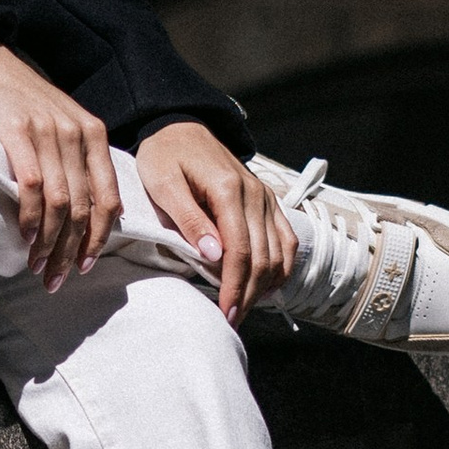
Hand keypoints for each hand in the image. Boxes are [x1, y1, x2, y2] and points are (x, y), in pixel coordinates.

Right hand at [0, 46, 119, 288]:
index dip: (99, 239)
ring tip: (37, 266)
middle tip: (55, 279)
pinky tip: (24, 237)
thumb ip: (78, 160)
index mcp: (94, 134)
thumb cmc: (21, 99)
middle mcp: (77, 133)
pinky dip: (31, 219)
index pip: (108, 199)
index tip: (84, 266)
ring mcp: (49, 132)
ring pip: (61, 204)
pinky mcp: (17, 131)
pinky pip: (32, 187)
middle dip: (71, 251)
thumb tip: (88, 212)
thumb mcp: (62, 123)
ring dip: (50, 243)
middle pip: (84, 209)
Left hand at [135, 122, 293, 320]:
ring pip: (278, 254)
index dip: (235, 287)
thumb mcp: (163, 183)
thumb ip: (188, 219)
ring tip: (242, 309)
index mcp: (228, 189)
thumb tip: (214, 255)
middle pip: (262, 258)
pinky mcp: (268, 202)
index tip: (225, 314)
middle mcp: (255, 194)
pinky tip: (264, 287)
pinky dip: (280, 268)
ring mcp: (266, 198)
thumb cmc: (164, 155)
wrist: (180, 126)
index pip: (241, 250)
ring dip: (264, 287)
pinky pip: (285, 241)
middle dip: (248, 295)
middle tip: (231, 321)